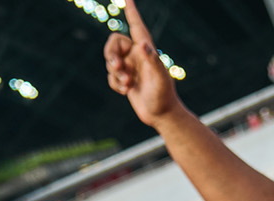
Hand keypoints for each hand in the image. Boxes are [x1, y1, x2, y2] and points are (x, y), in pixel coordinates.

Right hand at [104, 0, 183, 127]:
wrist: (162, 115)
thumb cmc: (163, 96)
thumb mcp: (159, 78)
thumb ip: (151, 60)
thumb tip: (142, 44)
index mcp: (146, 50)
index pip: (136, 26)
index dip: (132, 12)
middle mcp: (137, 56)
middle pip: (113, 43)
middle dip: (110, 54)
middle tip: (118, 67)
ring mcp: (130, 67)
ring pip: (109, 61)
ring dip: (115, 73)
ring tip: (127, 84)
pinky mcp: (125, 80)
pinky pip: (110, 77)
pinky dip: (115, 84)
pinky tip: (126, 92)